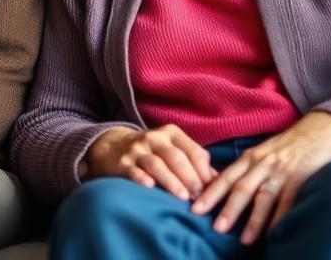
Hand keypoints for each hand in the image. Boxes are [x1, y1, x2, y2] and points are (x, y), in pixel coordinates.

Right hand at [84, 124, 216, 200]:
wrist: (112, 146)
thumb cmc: (151, 152)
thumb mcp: (172, 150)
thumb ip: (194, 163)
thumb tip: (218, 181)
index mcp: (171, 133)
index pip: (193, 150)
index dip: (203, 170)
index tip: (211, 189)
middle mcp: (155, 138)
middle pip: (176, 158)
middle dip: (190, 178)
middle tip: (199, 197)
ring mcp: (137, 149)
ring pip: (157, 165)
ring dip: (171, 181)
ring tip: (182, 198)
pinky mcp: (122, 162)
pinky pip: (134, 170)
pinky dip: (142, 178)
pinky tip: (150, 188)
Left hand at [191, 112, 330, 243]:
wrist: (319, 131)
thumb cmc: (287, 145)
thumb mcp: (261, 151)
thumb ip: (245, 168)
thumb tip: (223, 186)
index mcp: (250, 157)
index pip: (225, 177)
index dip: (210, 193)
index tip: (195, 208)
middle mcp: (262, 164)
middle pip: (241, 189)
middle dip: (227, 209)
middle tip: (215, 228)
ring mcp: (282, 173)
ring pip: (263, 198)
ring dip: (253, 220)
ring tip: (244, 240)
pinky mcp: (300, 180)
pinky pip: (288, 203)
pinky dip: (280, 219)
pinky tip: (274, 233)